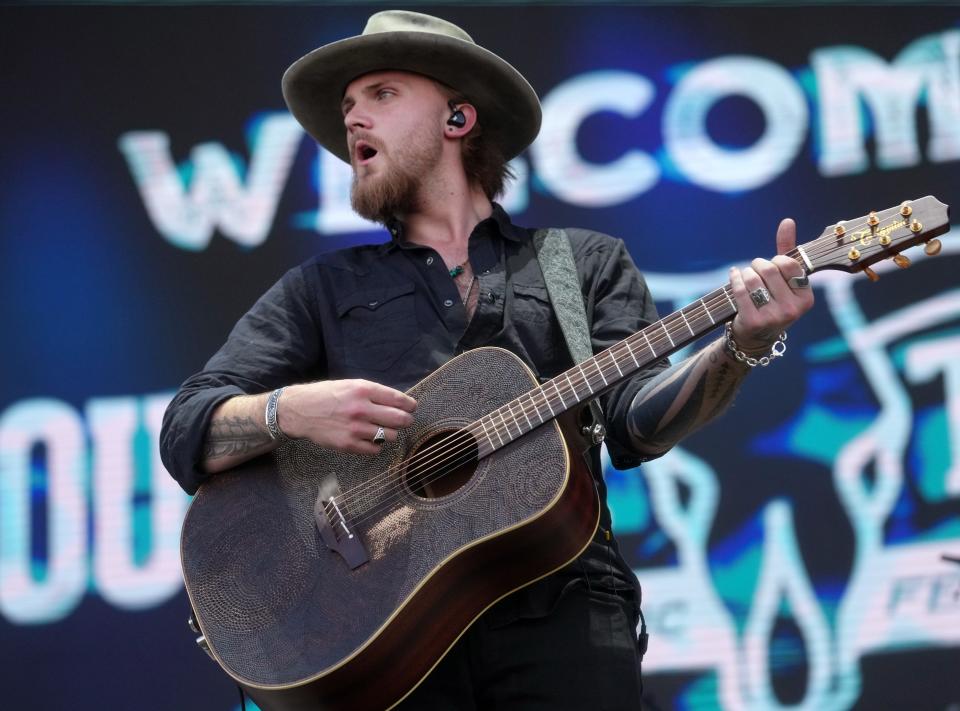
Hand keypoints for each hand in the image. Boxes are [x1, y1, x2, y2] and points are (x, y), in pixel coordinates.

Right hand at [278, 379, 416, 454]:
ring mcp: (355, 428)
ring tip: (383, 429)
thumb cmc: (328, 396)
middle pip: (400, 420)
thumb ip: (374, 393)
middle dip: (406, 421)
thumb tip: (398, 402)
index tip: (411, 408)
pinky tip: (370, 438)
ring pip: (390, 436)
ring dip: (390, 433)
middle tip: (404, 421)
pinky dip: (376, 445)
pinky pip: (375, 449)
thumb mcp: (351, 385)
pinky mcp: (348, 444)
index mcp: (363, 390)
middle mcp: (361, 408)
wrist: (300, 410)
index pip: (399, 400)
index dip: (410, 405)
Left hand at [729, 218, 814, 352]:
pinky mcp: (753, 322)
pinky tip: (734, 276)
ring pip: (753, 278)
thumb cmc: (772, 300)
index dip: (776, 260)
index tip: (772, 266)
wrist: (756, 336)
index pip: (788, 264)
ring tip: (746, 277)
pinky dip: (734, 278)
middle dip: (758, 264)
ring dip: (745, 273)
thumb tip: (787, 220)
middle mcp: (793, 310)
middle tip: (755, 269)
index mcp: (806, 298)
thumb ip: (787, 249)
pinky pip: (740, 290)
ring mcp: (773, 317)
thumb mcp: (784, 279)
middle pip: (769, 269)